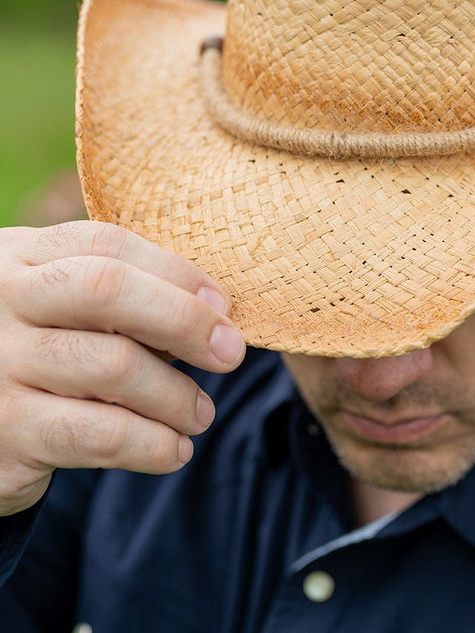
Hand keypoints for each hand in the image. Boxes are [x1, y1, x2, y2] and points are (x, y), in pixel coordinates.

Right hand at [0, 221, 245, 516]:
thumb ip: (122, 297)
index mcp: (22, 256)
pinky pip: (96, 434)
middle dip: (183, 319)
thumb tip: (216, 314)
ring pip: (112, 366)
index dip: (175, 271)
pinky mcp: (6, 432)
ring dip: (175, 395)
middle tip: (231, 352)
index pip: (107, 246)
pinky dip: (150, 444)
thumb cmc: (37, 350)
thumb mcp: (59, 307)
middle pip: (108, 289)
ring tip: (202, 413)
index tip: (223, 304)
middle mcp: (3, 302)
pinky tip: (174, 450)